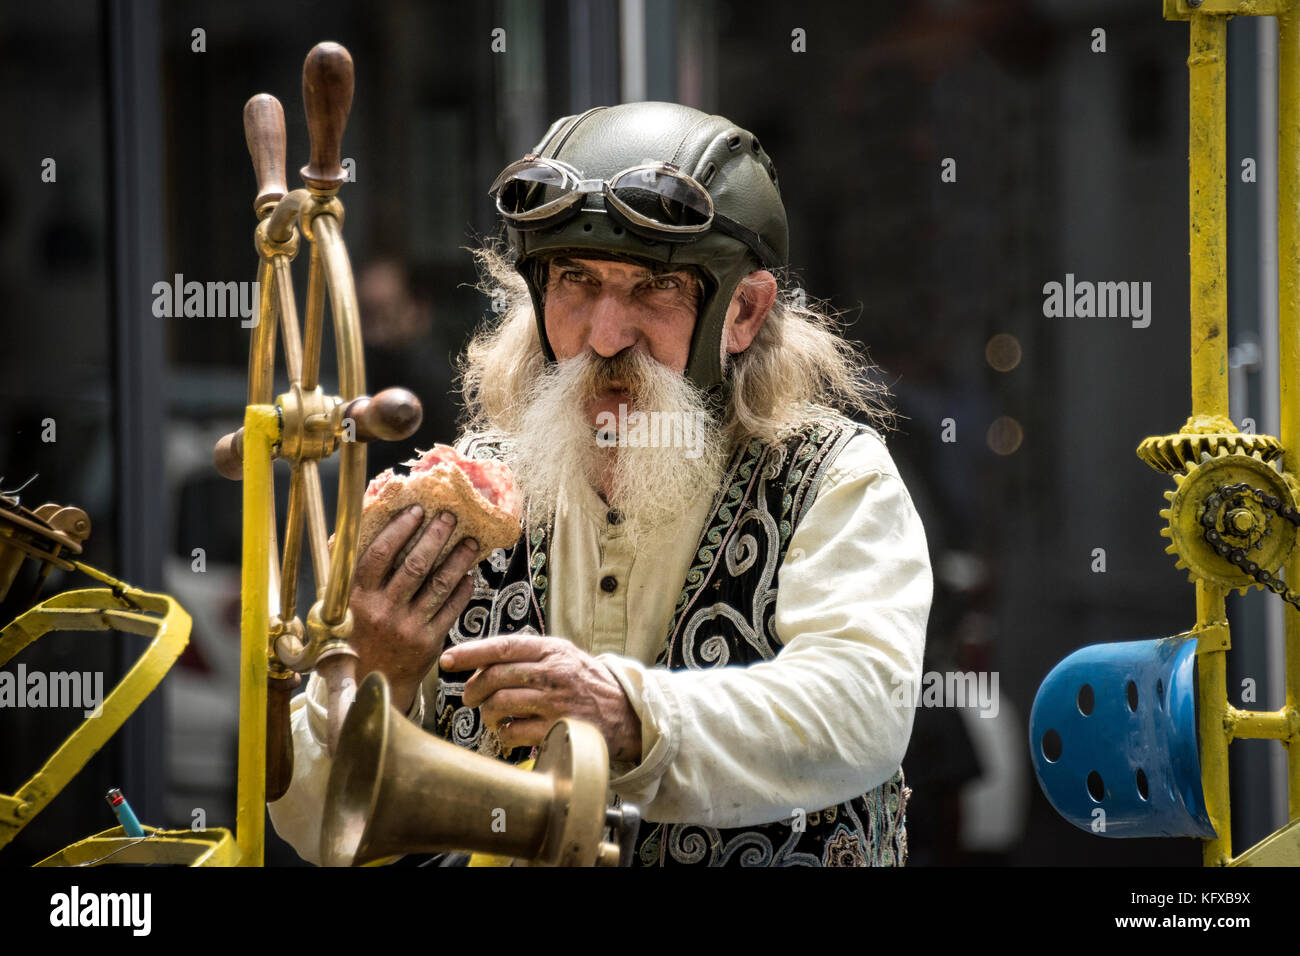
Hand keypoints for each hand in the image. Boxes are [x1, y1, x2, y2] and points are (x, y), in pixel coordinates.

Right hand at [349, 505, 479, 713]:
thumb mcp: (340, 611)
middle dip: (435, 537)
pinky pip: (450, 610)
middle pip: (414, 566)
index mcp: (356, 599)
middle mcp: (383, 611)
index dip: (399, 529)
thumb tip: (365, 537)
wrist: (368, 687)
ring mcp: (407, 628)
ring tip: (470, 541)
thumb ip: (352, 580)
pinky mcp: (428, 643)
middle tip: (450, 517)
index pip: (379, 556)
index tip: (416, 511)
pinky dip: (462, 590)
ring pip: (438, 585)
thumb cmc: (352, 640)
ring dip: (456, 560)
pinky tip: (469, 575)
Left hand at [440, 635, 642, 762]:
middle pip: (496, 677)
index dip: (470, 653)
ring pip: (500, 705)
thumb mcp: (564, 656)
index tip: (447, 660)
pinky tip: (510, 731)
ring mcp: (556, 702)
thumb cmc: (587, 683)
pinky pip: (513, 732)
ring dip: (487, 714)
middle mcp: (554, 672)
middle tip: (470, 697)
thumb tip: (481, 663)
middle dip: (473, 689)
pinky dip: (504, 734)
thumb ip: (528, 655)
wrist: (626, 713)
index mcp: (553, 650)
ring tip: (491, 716)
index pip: (503, 646)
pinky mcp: (556, 729)